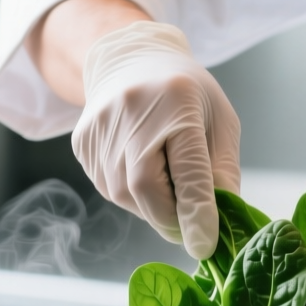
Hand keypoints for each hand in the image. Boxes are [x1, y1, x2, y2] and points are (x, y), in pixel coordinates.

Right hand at [72, 21, 239, 259]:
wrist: (130, 60)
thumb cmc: (186, 94)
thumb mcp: (220, 120)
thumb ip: (222, 170)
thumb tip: (221, 220)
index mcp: (177, 101)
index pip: (188, 168)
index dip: (196, 211)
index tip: (205, 246)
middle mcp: (132, 113)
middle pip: (146, 189)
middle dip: (171, 220)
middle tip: (190, 229)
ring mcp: (101, 129)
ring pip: (126, 196)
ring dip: (152, 207)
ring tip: (167, 183)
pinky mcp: (82, 144)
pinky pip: (109, 188)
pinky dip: (132, 196)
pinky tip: (142, 170)